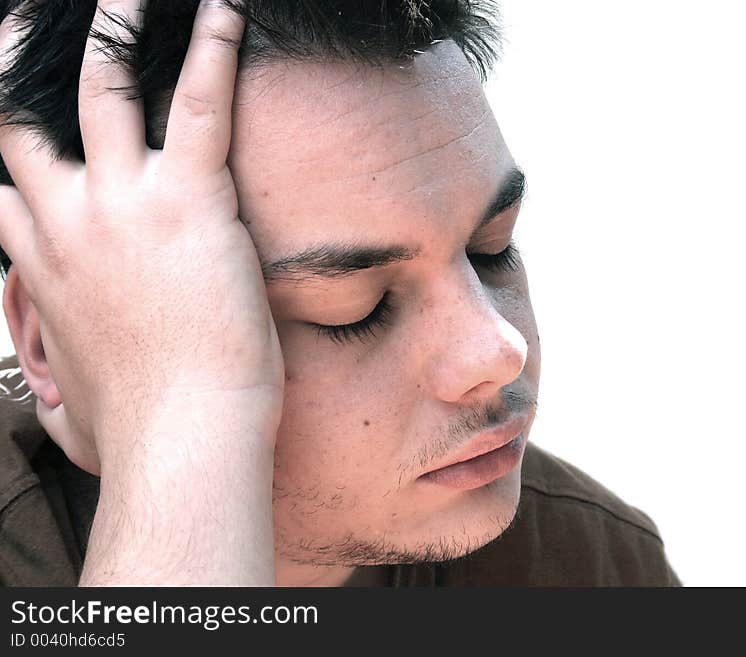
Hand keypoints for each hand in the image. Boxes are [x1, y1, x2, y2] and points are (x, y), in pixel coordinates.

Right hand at [0, 1, 284, 476]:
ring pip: (103, 85)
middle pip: (23, 118)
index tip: (24, 134)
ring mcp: (122, 204)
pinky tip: (223, 10)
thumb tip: (56, 405)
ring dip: (115, 28)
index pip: (6, 189)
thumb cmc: (140, 430)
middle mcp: (65, 222)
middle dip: (24, 64)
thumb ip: (57, 387)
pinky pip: (198, 103)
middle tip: (33, 25)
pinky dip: (211, 51)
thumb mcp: (71, 408)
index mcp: (41, 268)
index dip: (12, 157)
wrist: (183, 437)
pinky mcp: (189, 199)